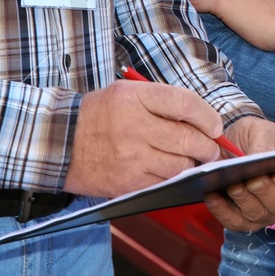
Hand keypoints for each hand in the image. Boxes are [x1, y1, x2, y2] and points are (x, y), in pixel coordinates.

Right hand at [62, 81, 223, 197]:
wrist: (60, 143)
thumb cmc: (98, 115)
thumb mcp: (126, 93)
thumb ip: (162, 101)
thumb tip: (200, 117)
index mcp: (135, 98)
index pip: (185, 103)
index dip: (207, 116)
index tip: (214, 125)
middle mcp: (134, 127)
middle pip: (189, 138)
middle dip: (208, 146)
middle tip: (210, 148)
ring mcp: (131, 157)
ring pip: (180, 165)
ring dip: (191, 164)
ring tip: (189, 159)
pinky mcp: (128, 182)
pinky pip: (164, 182)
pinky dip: (172, 178)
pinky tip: (168, 171)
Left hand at [203, 117, 274, 232]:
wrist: (231, 142)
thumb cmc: (255, 136)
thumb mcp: (263, 130)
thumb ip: (267, 143)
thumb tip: (261, 159)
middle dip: (266, 192)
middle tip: (252, 180)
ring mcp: (264, 212)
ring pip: (258, 214)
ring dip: (244, 200)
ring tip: (232, 185)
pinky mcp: (242, 220)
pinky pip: (234, 222)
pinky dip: (222, 210)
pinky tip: (212, 195)